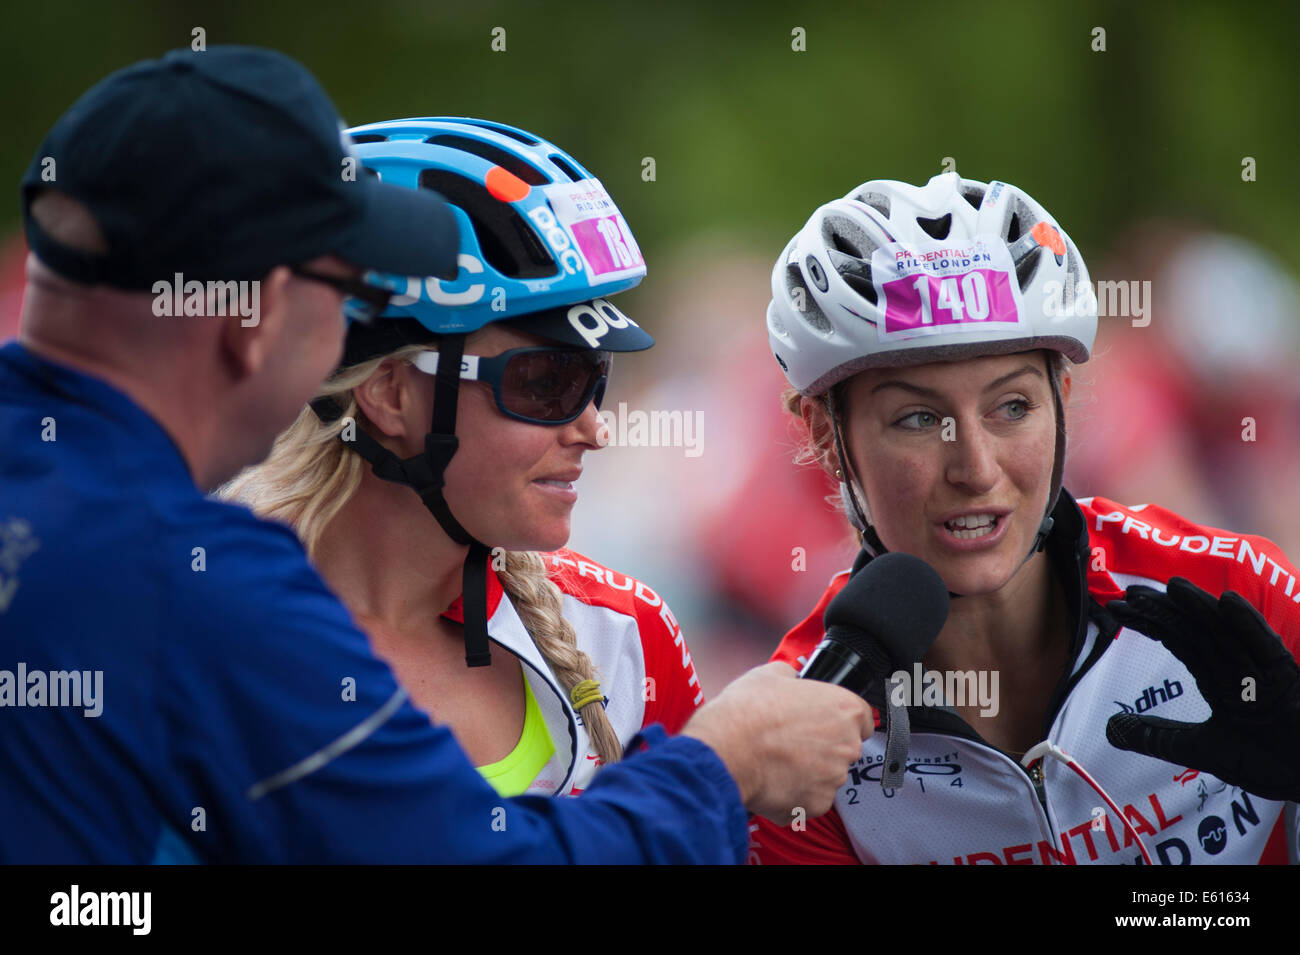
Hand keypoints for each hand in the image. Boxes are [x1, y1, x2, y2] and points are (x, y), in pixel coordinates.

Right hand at [682, 662, 872, 821]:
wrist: (725, 750)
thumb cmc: (747, 711)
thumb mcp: (770, 674)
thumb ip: (792, 677)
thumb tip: (791, 678)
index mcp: (844, 709)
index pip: (862, 718)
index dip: (839, 719)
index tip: (823, 722)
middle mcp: (847, 745)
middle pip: (843, 748)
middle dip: (821, 746)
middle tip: (790, 740)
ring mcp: (833, 778)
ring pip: (825, 776)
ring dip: (807, 771)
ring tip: (775, 761)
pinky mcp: (816, 805)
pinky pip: (809, 800)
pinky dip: (794, 794)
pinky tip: (771, 780)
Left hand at [1105, 577, 1299, 801]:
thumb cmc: (1264, 761)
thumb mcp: (1199, 749)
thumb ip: (1157, 736)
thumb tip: (1109, 730)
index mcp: (1216, 679)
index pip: (1177, 640)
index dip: (1149, 623)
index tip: (1117, 608)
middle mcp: (1236, 668)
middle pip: (1195, 630)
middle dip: (1165, 609)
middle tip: (1131, 591)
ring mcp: (1261, 670)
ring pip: (1225, 631)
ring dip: (1200, 607)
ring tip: (1172, 586)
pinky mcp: (1286, 677)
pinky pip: (1265, 646)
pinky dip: (1247, 624)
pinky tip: (1227, 602)